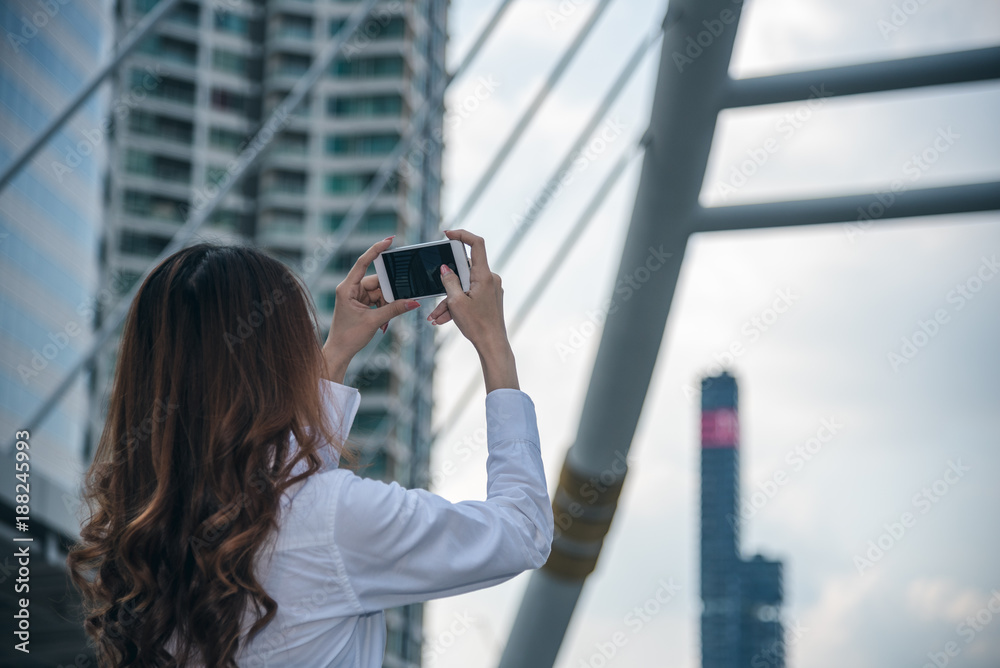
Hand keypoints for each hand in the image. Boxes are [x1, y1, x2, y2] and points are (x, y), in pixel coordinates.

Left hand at [323, 236, 419, 382]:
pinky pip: (378, 298)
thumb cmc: (349, 336)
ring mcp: (356, 295)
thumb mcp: (374, 321)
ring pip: (380, 291)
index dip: (376, 250)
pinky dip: (385, 305)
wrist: (340, 351)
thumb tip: (414, 302)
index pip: (362, 263)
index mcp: (347, 287)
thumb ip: (395, 309)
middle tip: (398, 299)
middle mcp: (350, 288)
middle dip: (389, 291)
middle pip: (376, 280)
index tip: (389, 240)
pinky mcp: (361, 303)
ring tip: (385, 317)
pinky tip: (385, 317)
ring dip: (388, 302)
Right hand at [428, 229, 518, 391]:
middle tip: (436, 294)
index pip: (476, 244)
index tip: (447, 234)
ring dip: (449, 300)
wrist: (492, 345)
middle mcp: (490, 279)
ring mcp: (490, 289)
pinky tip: (443, 319)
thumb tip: (445, 269)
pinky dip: (457, 305)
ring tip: (435, 317)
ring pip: (464, 286)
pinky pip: (469, 295)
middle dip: (447, 283)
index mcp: (484, 275)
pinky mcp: (488, 298)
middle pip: (464, 270)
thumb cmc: (477, 324)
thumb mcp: (456, 302)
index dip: (462, 235)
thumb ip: (449, 282)